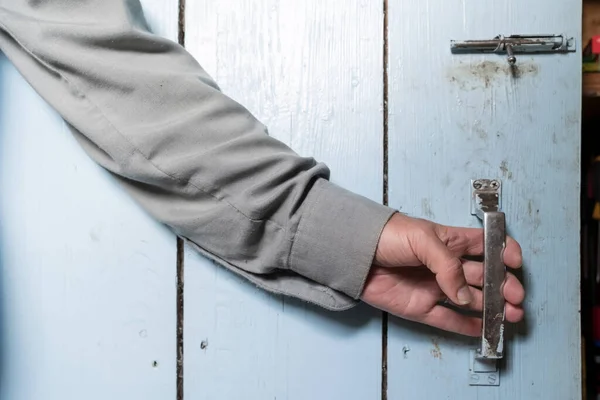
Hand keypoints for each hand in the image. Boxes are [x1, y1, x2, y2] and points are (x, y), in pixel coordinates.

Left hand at [361, 213, 523, 335]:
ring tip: (510, 315)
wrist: (356, 254)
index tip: (515, 262)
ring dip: (491, 308)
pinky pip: (448, 319)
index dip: (503, 251)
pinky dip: (467, 326)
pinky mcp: (420, 306)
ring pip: (470, 300)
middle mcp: (445, 266)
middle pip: (483, 276)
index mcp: (449, 242)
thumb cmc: (387, 236)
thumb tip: (463, 293)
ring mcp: (434, 287)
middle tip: (516, 296)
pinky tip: (484, 328)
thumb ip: (447, 265)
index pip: (484, 245)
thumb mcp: (423, 240)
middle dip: (503, 285)